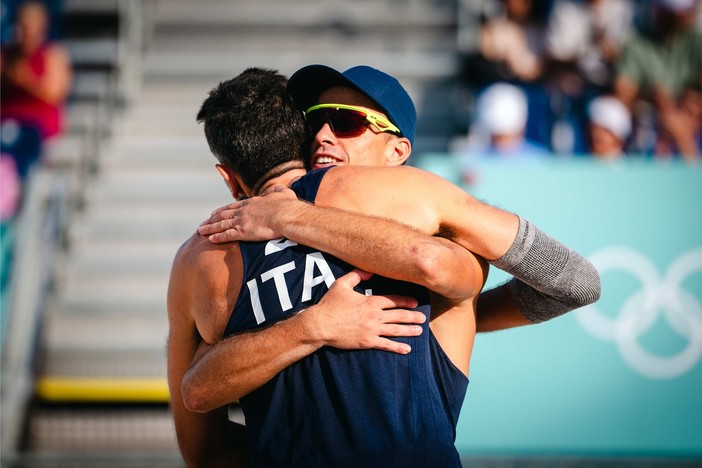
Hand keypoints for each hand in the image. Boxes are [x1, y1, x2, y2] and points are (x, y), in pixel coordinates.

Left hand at [198, 186, 297, 242]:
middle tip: (204, 221)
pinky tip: (210, 239)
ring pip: (221, 225)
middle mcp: (244, 211)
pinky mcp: (243, 232)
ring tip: (200, 230)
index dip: (223, 209)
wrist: (287, 215)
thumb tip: (280, 187)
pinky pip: (227, 235)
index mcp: (252, 202)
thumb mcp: (284, 194)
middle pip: (224, 215)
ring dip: (210, 227)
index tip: (215, 212)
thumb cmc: (288, 206)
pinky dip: (218, 237)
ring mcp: (242, 221)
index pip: (234, 206)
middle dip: (212, 219)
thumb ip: (279, 191)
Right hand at [305, 269, 424, 353]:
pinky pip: (386, 345)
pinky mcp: (367, 342)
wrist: (320, 325)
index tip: (415, 303)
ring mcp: (372, 330)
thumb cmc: (330, 304)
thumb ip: (356, 275)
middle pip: (399, 315)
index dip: (406, 301)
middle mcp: (374, 316)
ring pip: (396, 330)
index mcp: (370, 302)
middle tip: (422, 318)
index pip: (393, 300)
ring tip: (419, 331)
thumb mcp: (342, 284)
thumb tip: (370, 270)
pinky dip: (397, 347)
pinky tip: (406, 349)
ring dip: (409, 330)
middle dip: (412, 316)